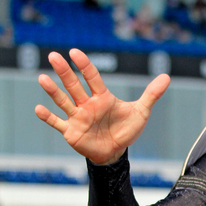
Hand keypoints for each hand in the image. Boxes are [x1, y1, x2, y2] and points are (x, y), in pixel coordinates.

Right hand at [34, 49, 170, 164]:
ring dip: (53, 91)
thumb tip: (166, 76)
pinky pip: (58, 123)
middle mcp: (87, 104)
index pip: (92, 77)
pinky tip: (38, 109)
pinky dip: (48, 117)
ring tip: (42, 78)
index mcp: (102, 97)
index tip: (75, 53)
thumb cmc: (126, 130)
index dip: (84, 65)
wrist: (116, 152)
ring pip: (63, 101)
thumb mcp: (141, 112)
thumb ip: (151, 94)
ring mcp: (77, 117)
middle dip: (64, 72)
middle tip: (53, 56)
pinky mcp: (71, 132)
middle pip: (74, 85)